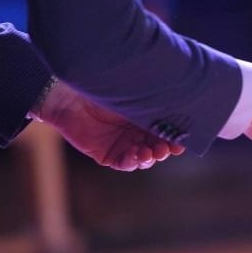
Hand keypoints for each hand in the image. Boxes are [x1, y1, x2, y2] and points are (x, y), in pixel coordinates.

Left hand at [35, 80, 184, 169]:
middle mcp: (136, 132)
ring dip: (150, 157)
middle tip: (167, 147)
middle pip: (158, 146)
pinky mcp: (108, 155)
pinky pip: (125, 163)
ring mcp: (123, 144)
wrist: (68, 97)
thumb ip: (152, 98)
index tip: (182, 139)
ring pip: (144, 157)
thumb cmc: (101, 88)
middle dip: (165, 149)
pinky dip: (132, 162)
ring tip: (150, 152)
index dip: (176, 137)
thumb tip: (179, 97)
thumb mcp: (131, 92)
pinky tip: (135, 156)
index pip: (166, 131)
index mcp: (145, 116)